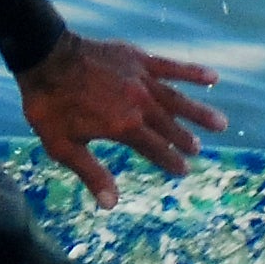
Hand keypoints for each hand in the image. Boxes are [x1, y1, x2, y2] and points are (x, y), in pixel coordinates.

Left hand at [17, 33, 225, 207]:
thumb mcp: (64, 147)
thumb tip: (111, 205)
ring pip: (178, 100)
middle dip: (185, 140)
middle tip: (199, 149)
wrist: (45, 57)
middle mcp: (139, 104)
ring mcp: (142, 80)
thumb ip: (92, 174)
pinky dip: (193, 73)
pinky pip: (172, 66)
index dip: (171, 162)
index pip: (156, 150)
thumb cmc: (50, 106)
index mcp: (124, 127)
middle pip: (170, 126)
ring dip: (199, 112)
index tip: (184, 171)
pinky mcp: (139, 59)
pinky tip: (213, 78)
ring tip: (220, 123)